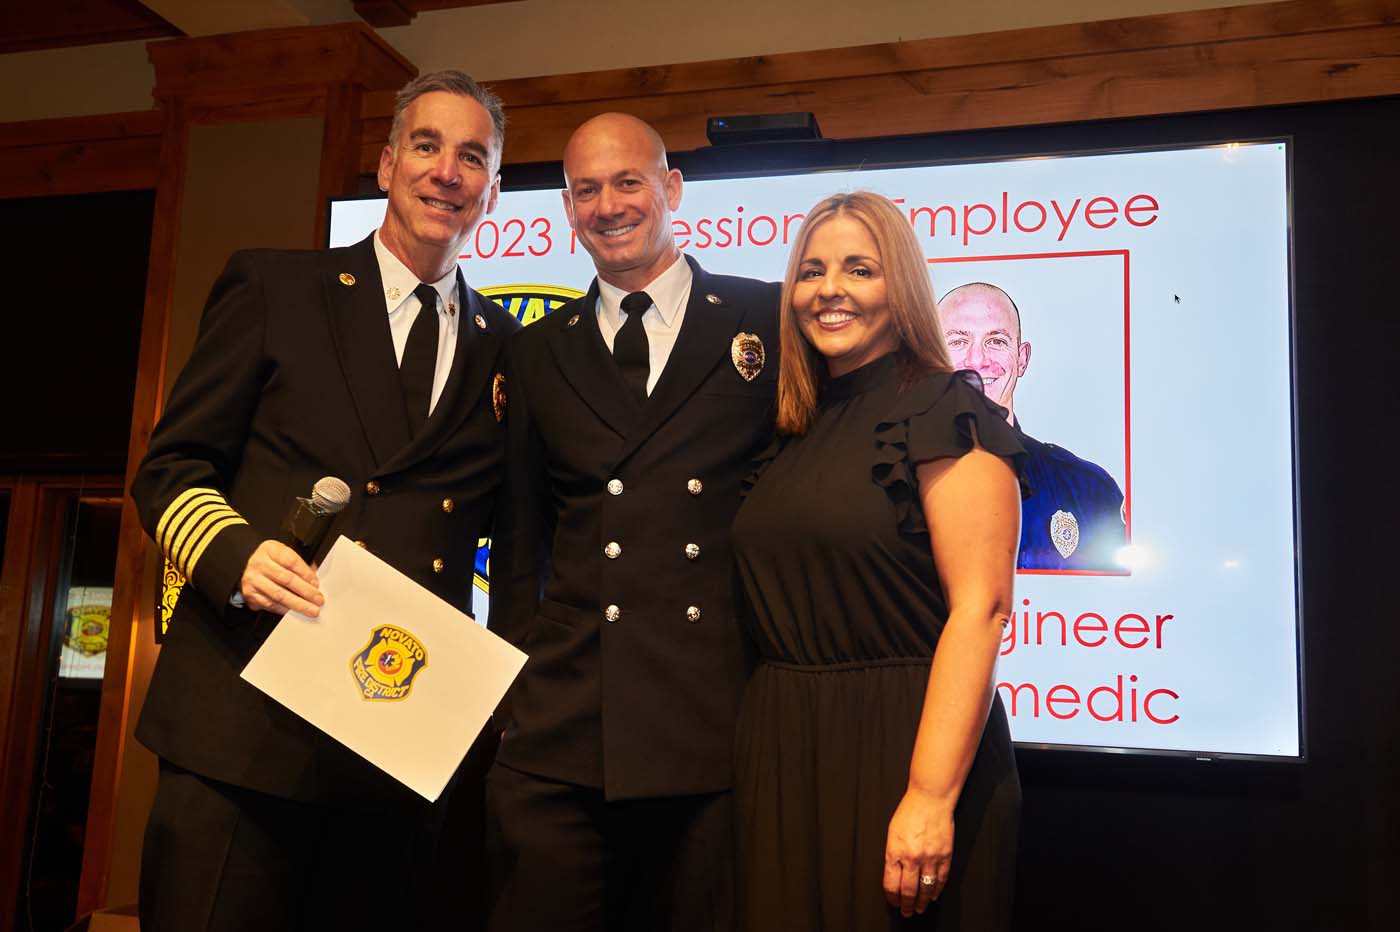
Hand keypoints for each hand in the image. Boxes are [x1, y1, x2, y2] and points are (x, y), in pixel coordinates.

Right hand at [239, 540, 322, 616]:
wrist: (246, 568)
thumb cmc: (270, 562)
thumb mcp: (283, 555)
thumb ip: (299, 565)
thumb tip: (314, 580)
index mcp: (270, 549)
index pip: (291, 561)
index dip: (306, 574)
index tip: (316, 584)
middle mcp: (259, 563)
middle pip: (286, 579)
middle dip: (305, 592)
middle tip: (318, 600)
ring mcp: (253, 579)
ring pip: (278, 594)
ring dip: (297, 604)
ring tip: (310, 609)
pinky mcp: (249, 594)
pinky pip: (270, 604)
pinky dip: (284, 609)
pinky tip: (294, 611)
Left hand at [883, 787, 954, 917]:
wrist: (930, 799)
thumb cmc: (910, 812)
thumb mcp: (892, 833)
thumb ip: (892, 855)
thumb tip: (893, 875)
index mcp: (895, 851)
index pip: (891, 885)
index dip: (892, 898)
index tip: (893, 902)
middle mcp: (912, 857)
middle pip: (908, 891)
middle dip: (906, 906)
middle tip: (906, 912)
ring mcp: (930, 858)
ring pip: (925, 889)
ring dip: (922, 902)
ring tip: (919, 908)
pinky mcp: (945, 856)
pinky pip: (941, 880)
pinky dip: (936, 890)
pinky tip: (933, 895)